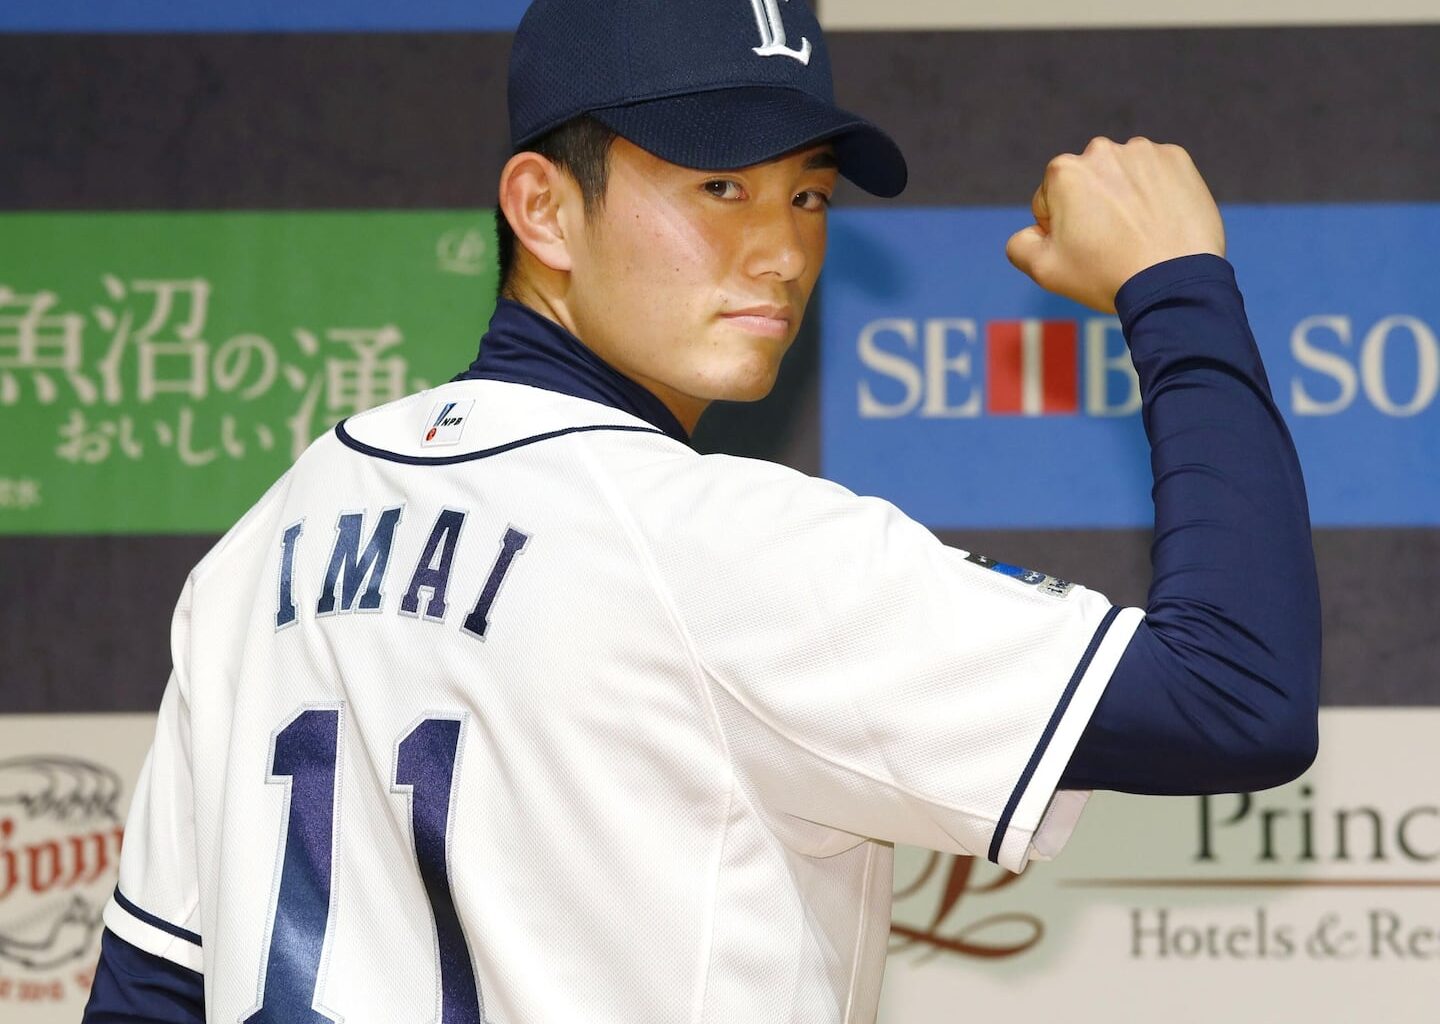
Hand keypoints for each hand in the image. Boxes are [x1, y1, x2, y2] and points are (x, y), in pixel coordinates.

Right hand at [1005, 137, 1224, 313]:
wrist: (1174, 281)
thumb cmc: (1106, 275)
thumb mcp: (1044, 270)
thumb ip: (1020, 245)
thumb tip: (1031, 232)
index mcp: (1064, 171)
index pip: (1049, 200)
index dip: (1060, 230)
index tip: (1084, 249)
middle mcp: (1102, 150)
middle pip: (1087, 183)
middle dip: (1092, 207)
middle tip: (1110, 243)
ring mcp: (1144, 152)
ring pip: (1122, 176)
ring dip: (1124, 198)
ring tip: (1138, 234)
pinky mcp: (1178, 160)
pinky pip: (1157, 174)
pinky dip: (1156, 194)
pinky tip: (1160, 222)